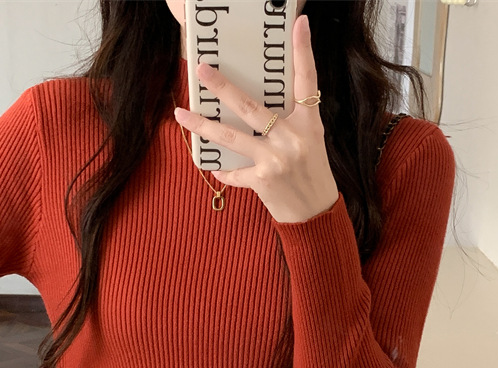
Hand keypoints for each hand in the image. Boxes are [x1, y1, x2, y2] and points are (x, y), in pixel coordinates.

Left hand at [173, 13, 337, 223]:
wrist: (316, 214)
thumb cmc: (312, 174)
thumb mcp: (311, 142)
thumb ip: (290, 122)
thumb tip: (258, 108)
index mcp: (309, 123)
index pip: (306, 80)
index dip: (303, 51)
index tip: (299, 23)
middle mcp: (292, 138)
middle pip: (250, 106)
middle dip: (222, 87)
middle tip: (202, 69)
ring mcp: (276, 159)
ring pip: (231, 136)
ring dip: (202, 125)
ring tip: (181, 113)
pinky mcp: (263, 179)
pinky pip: (234, 171)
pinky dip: (223, 170)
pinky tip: (213, 166)